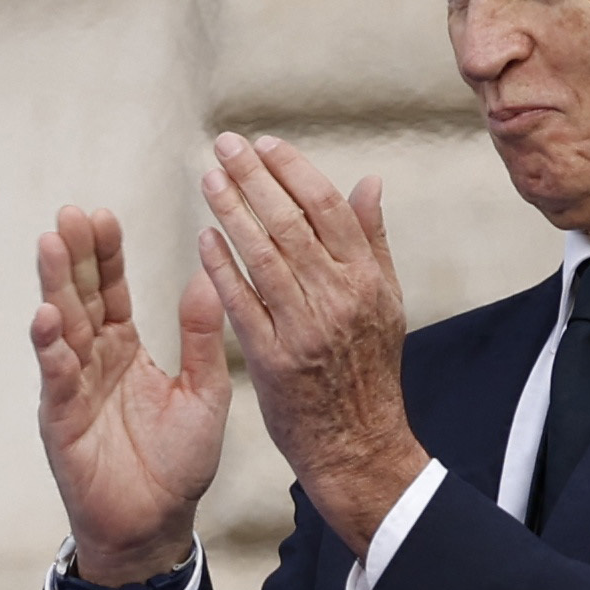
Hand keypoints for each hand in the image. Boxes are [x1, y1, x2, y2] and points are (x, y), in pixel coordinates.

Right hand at [30, 206, 228, 589]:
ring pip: (61, 328)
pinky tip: (46, 316)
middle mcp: (92, 362)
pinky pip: (55, 379)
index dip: (105, 254)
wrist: (156, 526)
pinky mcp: (61, 422)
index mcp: (124, 350)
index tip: (101, 215)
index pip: (110, 291)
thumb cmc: (179, 464)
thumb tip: (209, 274)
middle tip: (69, 212)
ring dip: (54, 286)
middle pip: (79, 297)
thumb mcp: (203, 392)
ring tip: (51, 244)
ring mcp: (72, 389)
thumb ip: (202, 337)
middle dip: (73, 256)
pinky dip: (50, 349)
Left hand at [193, 135, 427, 550]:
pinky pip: (242, 307)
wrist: (358, 445)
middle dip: (255, 178)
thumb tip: (368, 180)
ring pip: (264, 258)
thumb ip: (372, 240)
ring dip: (232, 213)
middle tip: (224, 145)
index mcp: (366, 278)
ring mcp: (304, 330)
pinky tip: (203, 240)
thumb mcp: (386, 301)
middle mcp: (337, 299)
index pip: (327, 207)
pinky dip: (222, 270)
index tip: (264, 143)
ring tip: (208, 180)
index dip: (293, 170)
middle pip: (291, 223)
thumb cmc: (368, 370)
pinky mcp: (274, 362)